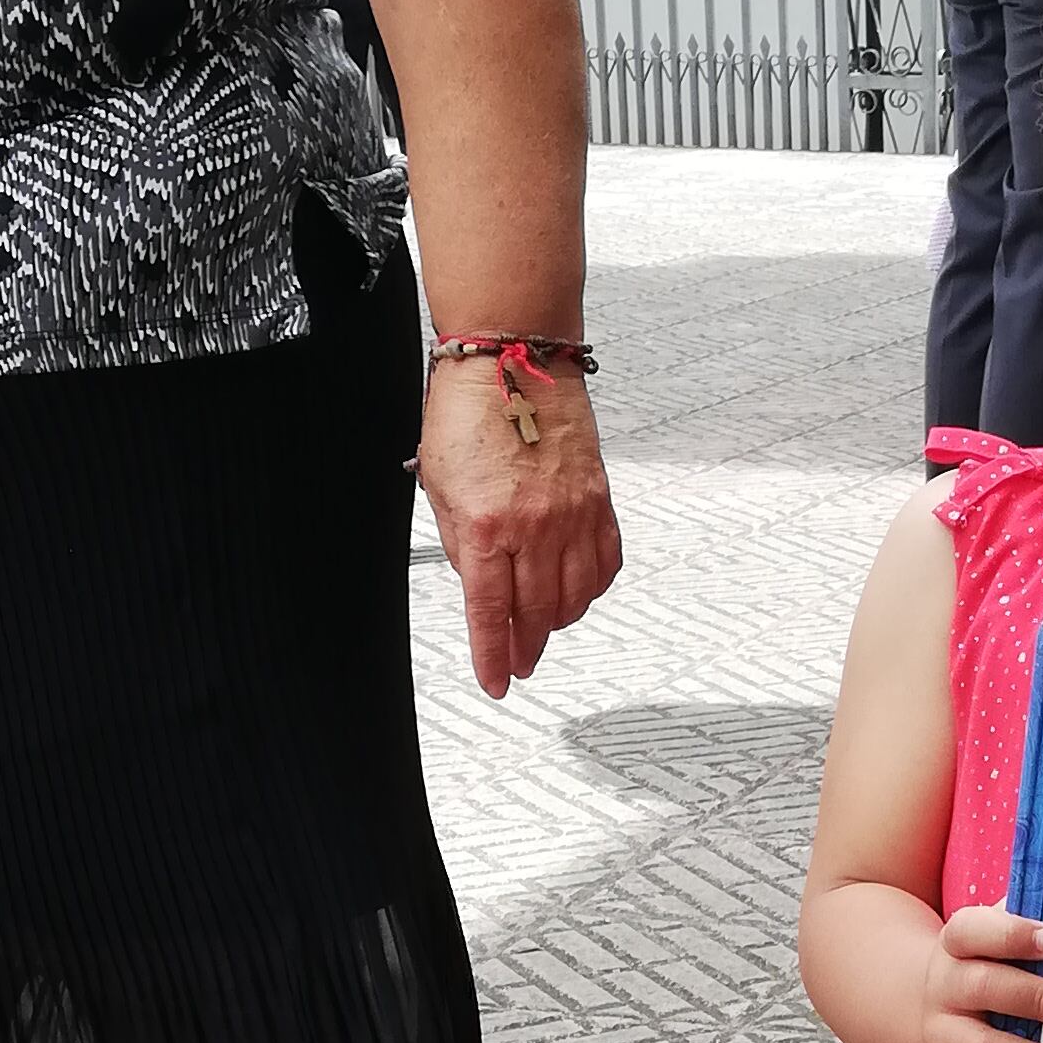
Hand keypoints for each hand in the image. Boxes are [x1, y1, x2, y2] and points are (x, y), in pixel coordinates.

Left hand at [420, 352, 624, 697]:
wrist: (513, 361)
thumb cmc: (470, 409)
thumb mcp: (438, 485)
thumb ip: (460, 542)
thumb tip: (478, 580)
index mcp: (486, 525)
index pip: (491, 613)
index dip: (493, 656)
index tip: (495, 681)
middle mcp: (534, 526)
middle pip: (536, 613)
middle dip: (526, 647)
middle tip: (520, 662)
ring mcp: (572, 515)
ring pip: (574, 597)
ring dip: (559, 623)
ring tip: (545, 629)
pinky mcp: (598, 501)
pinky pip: (604, 564)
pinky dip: (592, 589)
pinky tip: (578, 593)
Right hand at [920, 905, 1042, 1042]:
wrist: (937, 1007)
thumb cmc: (989, 970)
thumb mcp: (1000, 944)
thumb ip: (1037, 933)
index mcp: (958, 946)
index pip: (972, 932)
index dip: (1010, 936)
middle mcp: (944, 990)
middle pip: (985, 988)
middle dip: (1041, 1001)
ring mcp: (941, 1038)